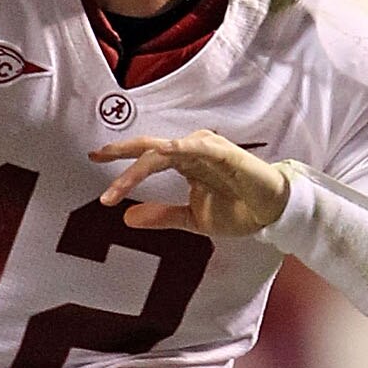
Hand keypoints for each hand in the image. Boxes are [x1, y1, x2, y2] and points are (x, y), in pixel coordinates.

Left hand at [93, 134, 292, 236]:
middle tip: (95, 156)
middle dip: (121, 151)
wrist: (272, 214)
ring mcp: (207, 149)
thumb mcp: (192, 219)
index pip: (147, 156)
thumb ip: (162, 216)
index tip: (94, 159)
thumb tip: (127, 217)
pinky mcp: (224, 152)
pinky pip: (195, 148)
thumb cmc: (238, 210)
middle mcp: (192, 150)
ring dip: (138, 168)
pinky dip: (178, 149)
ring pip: (164, 151)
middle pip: (150, 147)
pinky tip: (161, 154)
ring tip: (117, 188)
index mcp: (184, 162)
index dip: (122, 158)